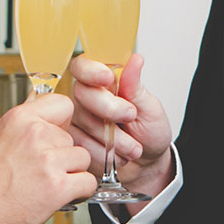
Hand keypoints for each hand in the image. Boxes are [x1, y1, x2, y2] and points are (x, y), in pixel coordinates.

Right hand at [0, 94, 94, 223]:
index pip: (63, 105)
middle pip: (72, 138)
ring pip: (82, 159)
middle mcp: (36, 134)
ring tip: (48, 184)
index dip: (62, 123)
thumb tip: (37, 100)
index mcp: (20, 119)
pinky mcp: (58, 186)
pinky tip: (61, 196)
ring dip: (71, 174)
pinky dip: (79, 192)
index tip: (56, 137)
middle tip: (41, 171)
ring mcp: (48, 160)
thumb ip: (22, 120)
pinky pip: (88, 182)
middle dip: (62, 156)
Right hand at [68, 53, 174, 201]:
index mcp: (104, 81)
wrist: (146, 164)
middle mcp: (86, 98)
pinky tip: (118, 155)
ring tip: (133, 146)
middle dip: (109, 108)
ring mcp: (77, 120)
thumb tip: (135, 60)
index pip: (83, 66)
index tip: (108, 79)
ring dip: (112, 137)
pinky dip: (104, 153)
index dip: (92, 71)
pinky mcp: (74, 142)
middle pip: (82, 94)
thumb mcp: (150, 107)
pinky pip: (81, 145)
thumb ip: (136, 86)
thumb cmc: (148, 131)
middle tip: (131, 116)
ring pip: (83, 122)